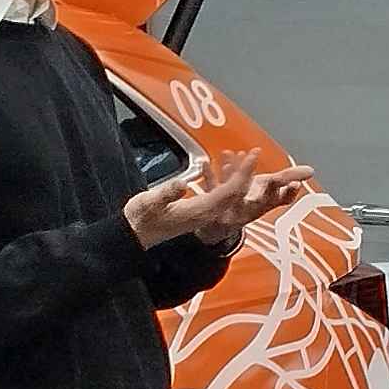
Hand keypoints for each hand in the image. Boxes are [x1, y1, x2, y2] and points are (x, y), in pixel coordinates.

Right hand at [127, 152, 302, 253]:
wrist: (133, 235)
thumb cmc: (140, 220)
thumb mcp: (149, 203)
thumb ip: (165, 194)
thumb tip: (181, 185)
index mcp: (200, 211)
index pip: (230, 190)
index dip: (243, 172)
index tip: (252, 156)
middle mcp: (206, 214)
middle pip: (236, 193)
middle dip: (247, 172)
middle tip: (254, 153)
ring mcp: (204, 214)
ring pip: (230, 194)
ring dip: (238, 175)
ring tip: (242, 157)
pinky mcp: (198, 212)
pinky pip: (219, 195)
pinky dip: (225, 180)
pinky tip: (222, 168)